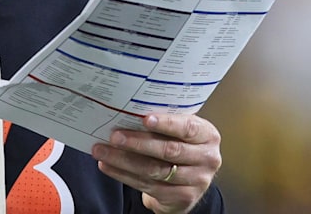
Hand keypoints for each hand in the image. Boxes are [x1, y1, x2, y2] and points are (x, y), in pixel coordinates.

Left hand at [91, 114, 221, 213]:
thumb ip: (165, 122)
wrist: (188, 181)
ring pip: (155, 170)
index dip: (166, 123)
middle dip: (138, 143)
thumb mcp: (180, 132)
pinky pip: (148, 186)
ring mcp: (197, 181)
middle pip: (169, 151)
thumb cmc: (180, 145)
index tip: (144, 119)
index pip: (188, 127)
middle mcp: (207, 158)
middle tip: (114, 136)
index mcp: (208, 135)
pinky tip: (108, 166)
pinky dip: (123, 175)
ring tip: (102, 151)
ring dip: (124, 160)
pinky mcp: (183, 198)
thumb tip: (128, 111)